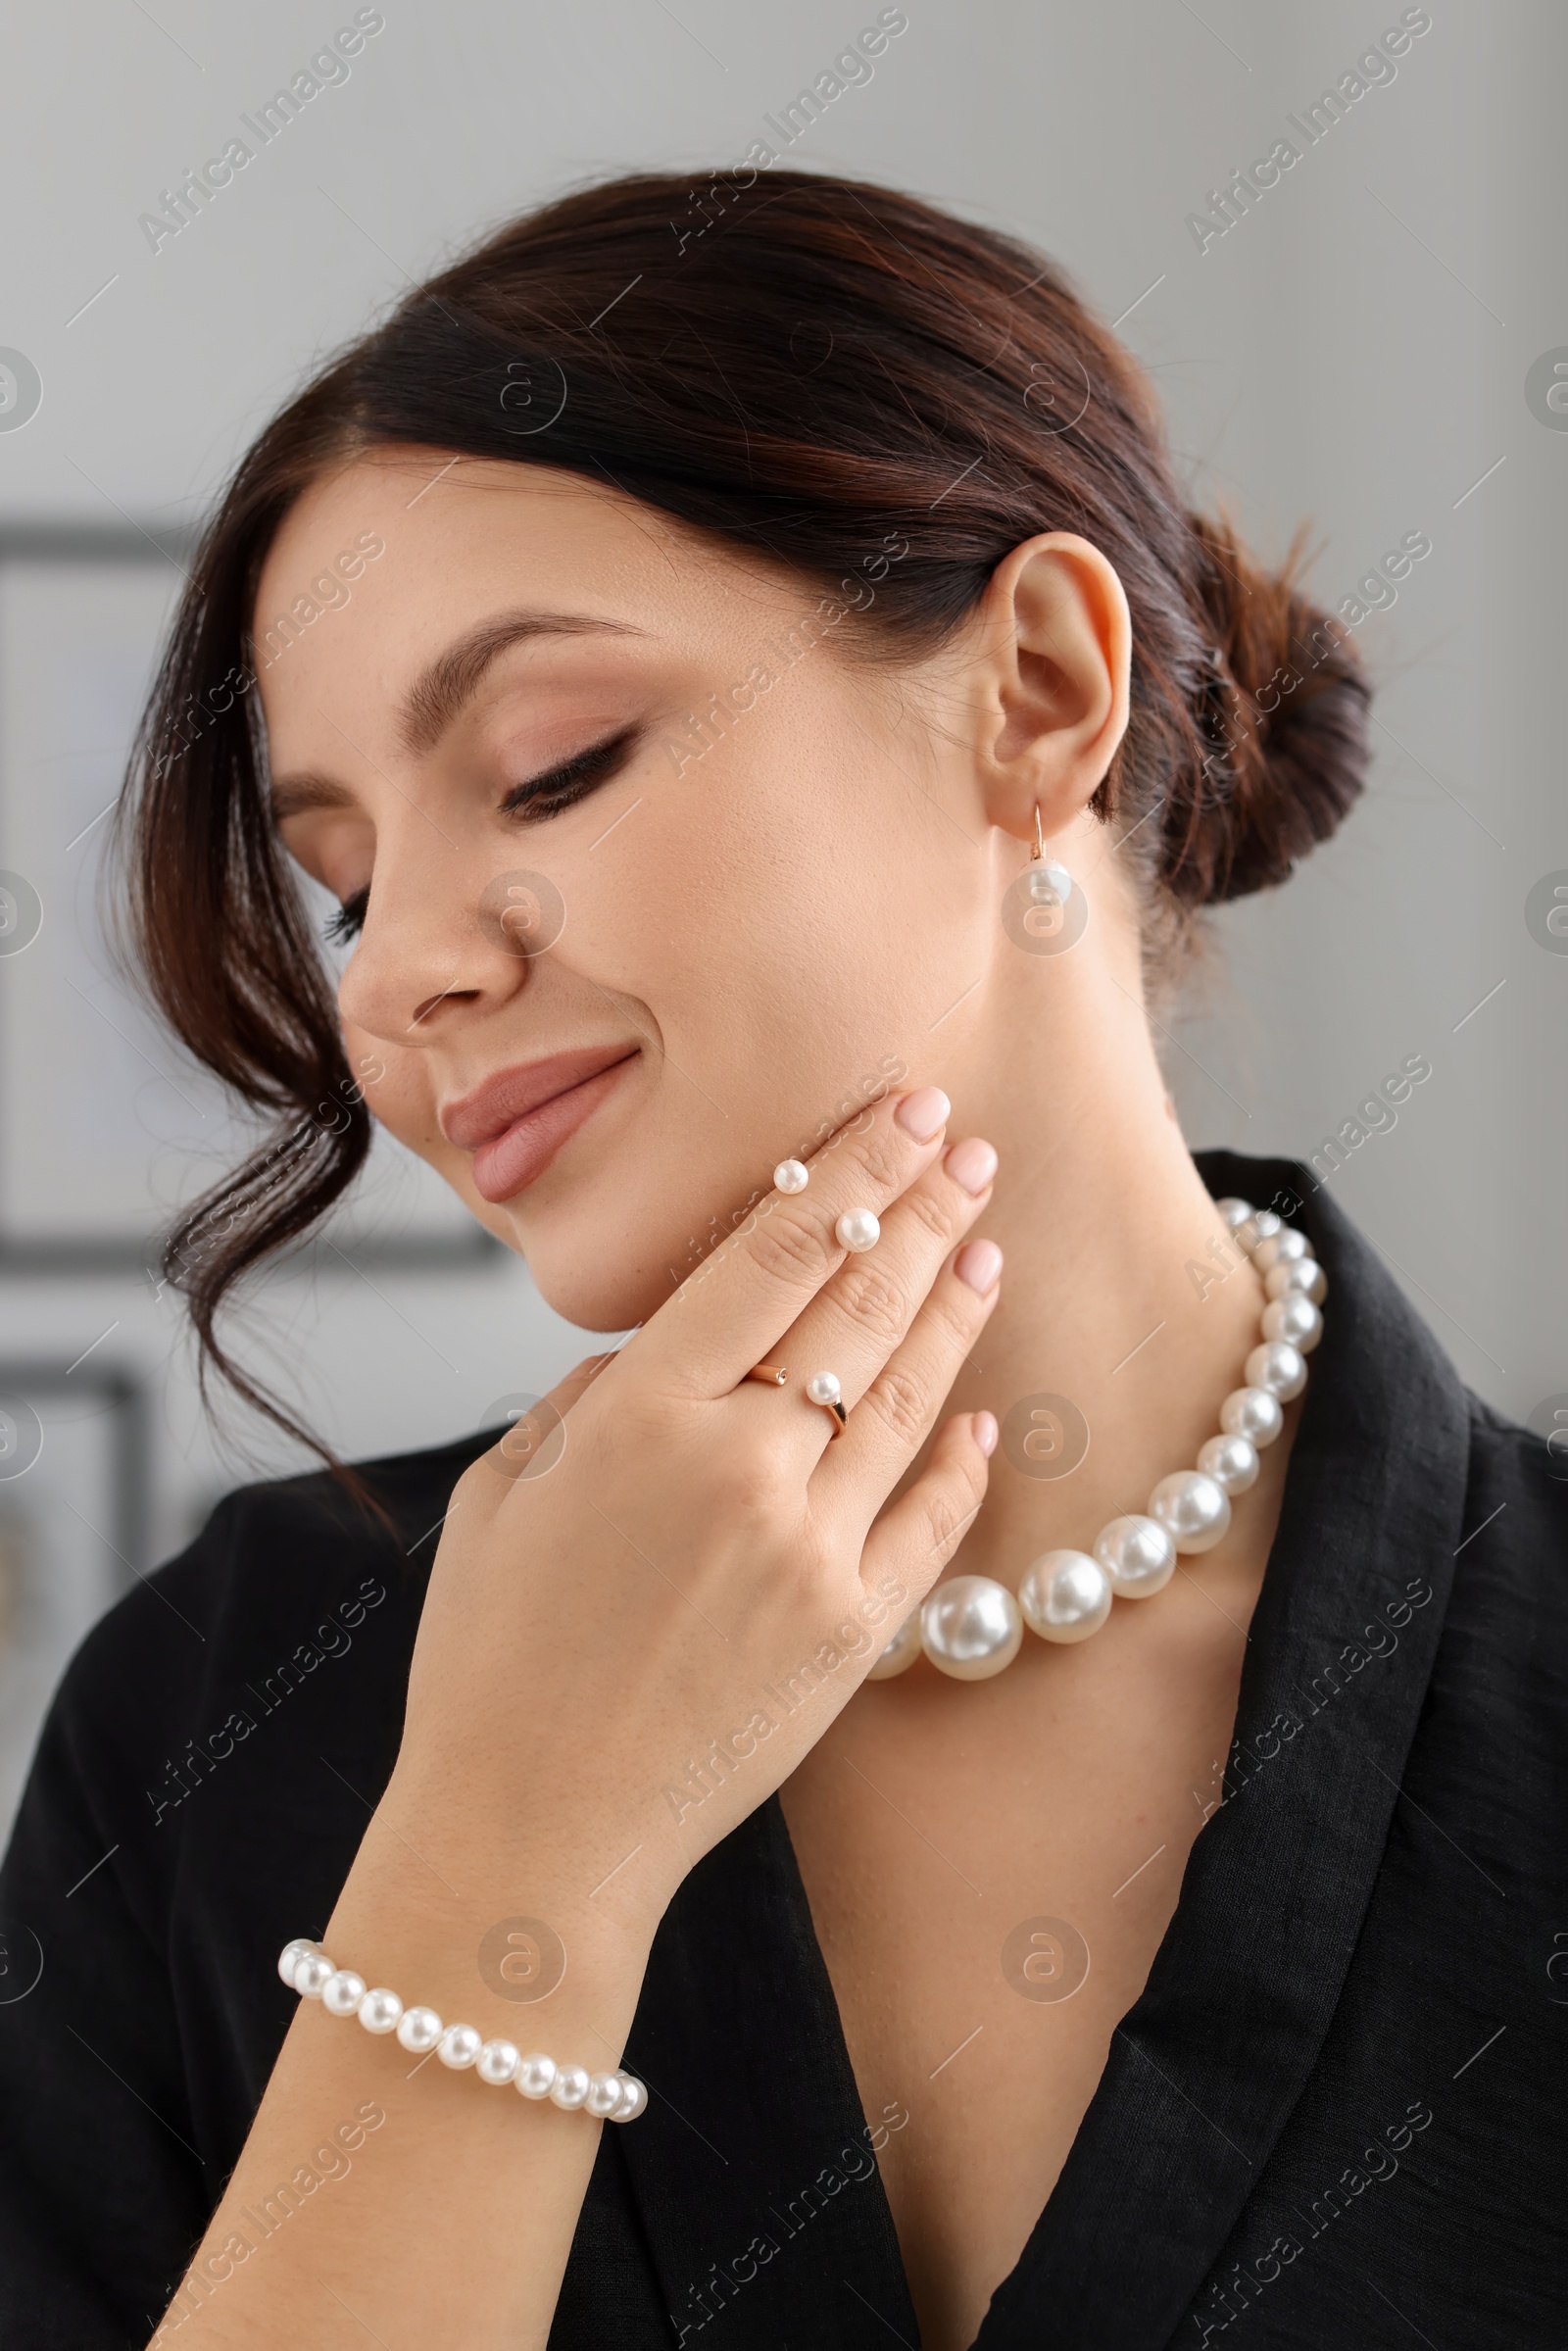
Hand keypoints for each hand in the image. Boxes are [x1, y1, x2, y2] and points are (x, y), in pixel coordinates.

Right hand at [384, 1085, 1001, 1941]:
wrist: (533, 1830)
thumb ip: (593, 1398)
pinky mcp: (854, 1630)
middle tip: (965, 1143)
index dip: (854, 1168)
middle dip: (922, 1208)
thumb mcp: (506, 1493)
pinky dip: (962, 1457)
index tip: (902, 1111)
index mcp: (644, 1414)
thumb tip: (673, 1346)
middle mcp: (742, 1466)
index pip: (778, 1250)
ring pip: (911, 1397)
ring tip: (985, 1242)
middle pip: (861, 1301)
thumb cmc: (493, 1662)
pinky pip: (931, 1519)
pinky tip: (984, 1407)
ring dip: (953, 1309)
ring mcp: (812, 1550)